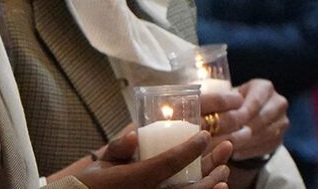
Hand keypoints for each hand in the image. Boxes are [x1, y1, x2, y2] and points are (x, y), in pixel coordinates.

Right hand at [73, 130, 230, 188]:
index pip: (168, 163)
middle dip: (210, 168)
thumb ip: (119, 148)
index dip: (190, 149)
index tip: (204, 135)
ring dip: (210, 185)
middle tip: (226, 152)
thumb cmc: (91, 183)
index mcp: (134, 180)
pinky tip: (215, 188)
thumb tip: (135, 134)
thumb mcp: (102, 163)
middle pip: (186, 186)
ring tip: (224, 171)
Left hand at [229, 79, 288, 159]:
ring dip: (244, 143)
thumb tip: (211, 109)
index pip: (254, 102)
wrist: (252, 114)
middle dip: (241, 131)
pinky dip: (249, 152)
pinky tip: (235, 153)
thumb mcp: (231, 96)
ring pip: (263, 135)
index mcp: (265, 87)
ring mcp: (282, 121)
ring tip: (227, 147)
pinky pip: (265, 147)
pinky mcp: (280, 138)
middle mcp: (278, 102)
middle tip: (223, 139)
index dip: (239, 115)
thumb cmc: (237, 103)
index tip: (223, 125)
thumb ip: (225, 102)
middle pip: (260, 120)